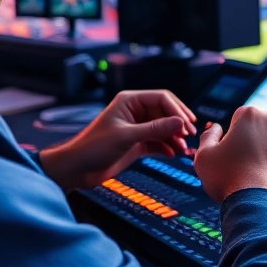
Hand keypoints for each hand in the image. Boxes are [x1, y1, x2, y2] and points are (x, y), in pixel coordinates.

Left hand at [39, 90, 196, 191]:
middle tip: (189, 135)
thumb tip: (180, 122)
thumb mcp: (127, 136)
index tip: (186, 124)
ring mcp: (136, 127)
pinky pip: (157, 141)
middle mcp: (134, 112)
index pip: (161, 98)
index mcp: (129, 101)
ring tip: (182, 148)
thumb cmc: (93, 147)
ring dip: (174, 137)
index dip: (177, 110)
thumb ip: (155, 129)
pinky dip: (166, 146)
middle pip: (165, 112)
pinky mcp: (136, 143)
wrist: (77, 169)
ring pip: (163, 128)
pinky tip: (172, 153)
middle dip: (178, 124)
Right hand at [194, 105, 266, 209]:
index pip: (241, 121)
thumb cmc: (231, 183)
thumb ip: (208, 137)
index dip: (235, 140)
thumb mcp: (204, 159)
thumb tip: (215, 129)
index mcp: (253, 115)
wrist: (266, 210)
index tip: (234, 159)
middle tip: (250, 170)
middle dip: (260, 145)